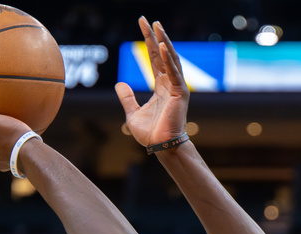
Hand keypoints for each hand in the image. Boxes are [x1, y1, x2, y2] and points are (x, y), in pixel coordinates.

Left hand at [114, 17, 188, 147]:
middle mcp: (170, 84)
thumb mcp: (132, 113)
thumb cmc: (150, 134)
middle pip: (162, 54)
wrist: (160, 147)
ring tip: (157, 26)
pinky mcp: (180, 93)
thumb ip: (127, 98)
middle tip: (148, 20)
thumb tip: (120, 84)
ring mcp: (177, 87)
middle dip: (155, 36)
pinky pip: (174, 72)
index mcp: (161, 87)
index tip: (143, 25)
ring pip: (171, 59)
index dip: (149, 42)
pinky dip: (168, 59)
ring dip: (164, 42)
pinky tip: (162, 46)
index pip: (154, 59)